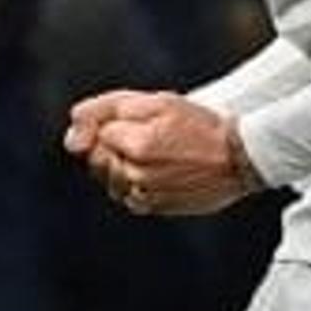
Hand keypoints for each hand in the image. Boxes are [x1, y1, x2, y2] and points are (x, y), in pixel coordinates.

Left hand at [64, 87, 255, 215]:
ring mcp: (144, 195)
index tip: (142, 122)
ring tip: (155, 153)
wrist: (238, 157)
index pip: (97, 132)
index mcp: (137, 145)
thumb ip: (107, 109)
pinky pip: (126, 194)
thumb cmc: (200, 125)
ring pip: (109, 178)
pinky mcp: (153, 208)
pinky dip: (134, 182)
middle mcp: (137, 175)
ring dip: (122, 164)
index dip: (115, 123)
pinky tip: (157, 171)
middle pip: (97, 158)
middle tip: (146, 136)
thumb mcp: (157, 102)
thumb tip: (71, 136)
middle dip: (113, 145)